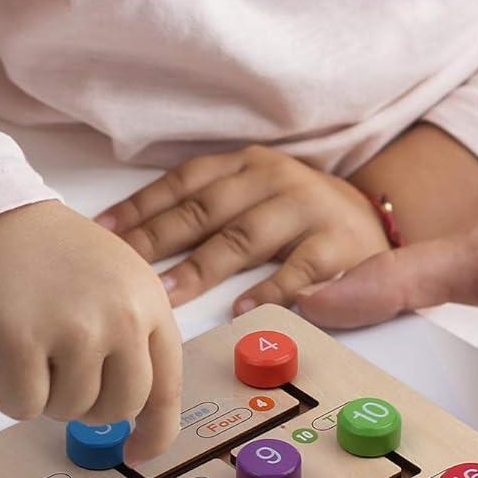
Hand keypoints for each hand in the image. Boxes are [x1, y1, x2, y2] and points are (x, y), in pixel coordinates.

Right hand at [0, 199, 180, 458]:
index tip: (137, 452)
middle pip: (119, 408)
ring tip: (27, 344)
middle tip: (57, 374)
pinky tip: (0, 351)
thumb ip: (131, 335)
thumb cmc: (46, 255)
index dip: (155, 431)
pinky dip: (6, 392)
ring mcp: (75, 331)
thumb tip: (131, 411)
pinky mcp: (23, 344)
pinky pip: (23, 407)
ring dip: (42, 392)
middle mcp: (122, 318)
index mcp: (149, 302)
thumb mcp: (114, 282)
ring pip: (68, 410)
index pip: (166, 386)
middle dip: (87, 406)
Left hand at [96, 145, 388, 310]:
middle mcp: (274, 179)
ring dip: (202, 267)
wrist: (374, 218)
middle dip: (158, 239)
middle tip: (121, 270)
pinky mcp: (338, 243)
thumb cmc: (298, 214)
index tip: (103, 235)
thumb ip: (207, 208)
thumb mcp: (254, 194)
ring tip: (166, 294)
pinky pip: (300, 268)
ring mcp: (307, 209)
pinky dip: (271, 289)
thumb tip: (132, 240)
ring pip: (245, 236)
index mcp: (246, 165)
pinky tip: (242, 311)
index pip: (184, 182)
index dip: (141, 206)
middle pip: (206, 209)